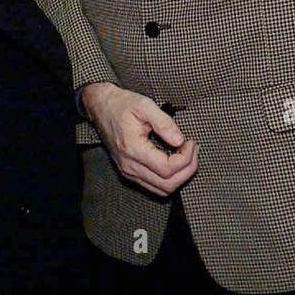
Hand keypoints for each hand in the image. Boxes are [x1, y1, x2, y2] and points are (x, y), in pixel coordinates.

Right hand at [81, 82, 198, 195]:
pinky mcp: (130, 172)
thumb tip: (180, 141)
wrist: (101, 107)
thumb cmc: (122, 104)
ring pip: (162, 190)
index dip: (186, 158)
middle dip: (187, 169)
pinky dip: (170, 178)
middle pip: (167, 185)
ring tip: (188, 155)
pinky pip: (154, 185)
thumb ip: (164, 123)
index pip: (167, 169)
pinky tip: (176, 160)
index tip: (191, 142)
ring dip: (180, 176)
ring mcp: (129, 172)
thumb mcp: (145, 105)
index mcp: (133, 149)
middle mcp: (130, 166)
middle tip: (193, 150)